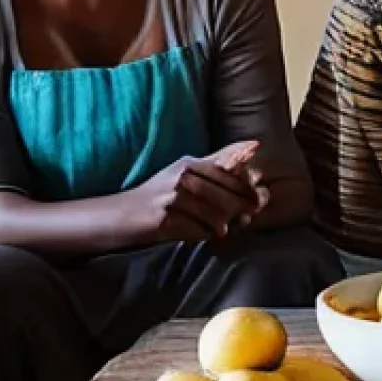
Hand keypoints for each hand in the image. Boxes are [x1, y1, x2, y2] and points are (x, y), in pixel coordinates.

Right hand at [133, 141, 263, 242]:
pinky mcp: (165, 220)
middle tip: (249, 216)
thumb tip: (255, 145)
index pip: (228, 175)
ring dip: (224, 224)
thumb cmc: (159, 194)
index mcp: (188, 164)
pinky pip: (197, 230)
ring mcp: (172, 199)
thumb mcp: (185, 171)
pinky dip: (205, 234)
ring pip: (214, 214)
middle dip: (241, 207)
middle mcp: (181, 177)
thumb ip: (218, 161)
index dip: (247, 188)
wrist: (121, 215)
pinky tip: (207, 235)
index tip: (260, 197)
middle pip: (225, 195)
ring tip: (225, 229)